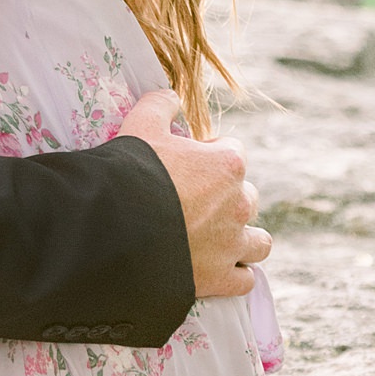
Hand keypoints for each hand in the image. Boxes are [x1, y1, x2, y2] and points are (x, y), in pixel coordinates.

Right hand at [116, 90, 269, 299]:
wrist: (116, 229)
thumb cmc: (131, 172)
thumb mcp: (141, 124)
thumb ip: (160, 104)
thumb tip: (172, 97)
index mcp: (227, 164)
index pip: (233, 151)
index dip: (210, 154)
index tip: (188, 164)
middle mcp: (238, 204)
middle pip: (247, 195)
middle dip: (227, 196)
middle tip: (194, 200)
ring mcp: (232, 244)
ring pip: (259, 241)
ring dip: (243, 237)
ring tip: (218, 237)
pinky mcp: (220, 278)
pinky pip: (244, 278)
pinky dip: (234, 273)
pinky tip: (216, 267)